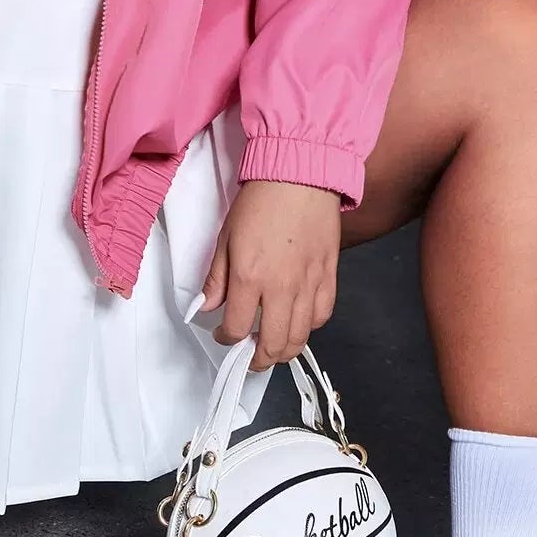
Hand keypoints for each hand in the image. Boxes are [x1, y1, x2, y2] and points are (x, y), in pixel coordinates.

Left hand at [200, 181, 340, 371]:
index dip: (226, 339)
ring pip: (299, 338)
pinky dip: (309, 327)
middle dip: (257, 360)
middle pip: (272, 345)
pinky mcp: (329, 276)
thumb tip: (207, 307)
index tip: (223, 335)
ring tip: (273, 348)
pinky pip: (322, 315)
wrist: (300, 175)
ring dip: (284, 351)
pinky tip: (298, 322)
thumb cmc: (259, 202)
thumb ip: (216, 278)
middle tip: (249, 358)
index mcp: (249, 278)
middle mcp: (280, 288)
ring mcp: (309, 284)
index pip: (236, 328)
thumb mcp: (226, 237)